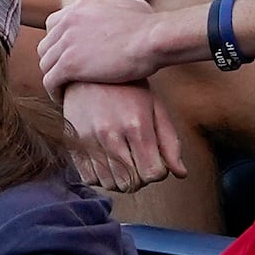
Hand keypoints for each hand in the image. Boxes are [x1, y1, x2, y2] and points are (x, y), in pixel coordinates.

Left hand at [37, 0, 175, 95]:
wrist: (153, 39)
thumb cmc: (148, 24)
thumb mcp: (130, 0)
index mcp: (79, 7)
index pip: (53, 25)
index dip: (59, 43)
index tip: (69, 56)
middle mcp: (67, 21)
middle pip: (45, 45)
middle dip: (53, 61)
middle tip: (65, 76)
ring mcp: (66, 42)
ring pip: (45, 64)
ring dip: (53, 78)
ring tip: (64, 90)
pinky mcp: (70, 64)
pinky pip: (50, 80)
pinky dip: (54, 91)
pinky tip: (64, 99)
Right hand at [60, 79, 186, 190]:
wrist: (88, 69)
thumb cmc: (128, 89)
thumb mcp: (155, 108)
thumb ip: (169, 142)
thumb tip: (181, 174)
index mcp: (136, 125)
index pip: (153, 173)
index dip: (158, 171)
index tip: (155, 160)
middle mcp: (111, 134)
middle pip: (132, 182)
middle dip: (140, 177)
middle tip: (138, 161)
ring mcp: (89, 139)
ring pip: (110, 184)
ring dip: (120, 179)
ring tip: (122, 161)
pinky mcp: (73, 142)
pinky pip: (89, 178)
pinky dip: (100, 177)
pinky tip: (105, 161)